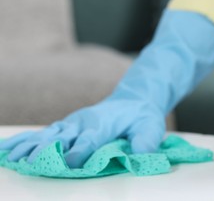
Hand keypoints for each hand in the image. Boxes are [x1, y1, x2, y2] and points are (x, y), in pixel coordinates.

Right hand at [0, 10, 213, 167]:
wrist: (134, 99)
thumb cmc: (141, 116)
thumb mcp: (151, 127)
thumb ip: (145, 141)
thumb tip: (139, 155)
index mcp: (104, 123)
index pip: (90, 139)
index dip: (81, 151)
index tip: (71, 163)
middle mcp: (84, 122)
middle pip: (63, 137)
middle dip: (47, 150)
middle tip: (31, 162)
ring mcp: (73, 123)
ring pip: (50, 135)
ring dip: (31, 145)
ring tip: (13, 157)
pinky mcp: (68, 125)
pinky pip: (46, 133)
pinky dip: (28, 140)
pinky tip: (12, 148)